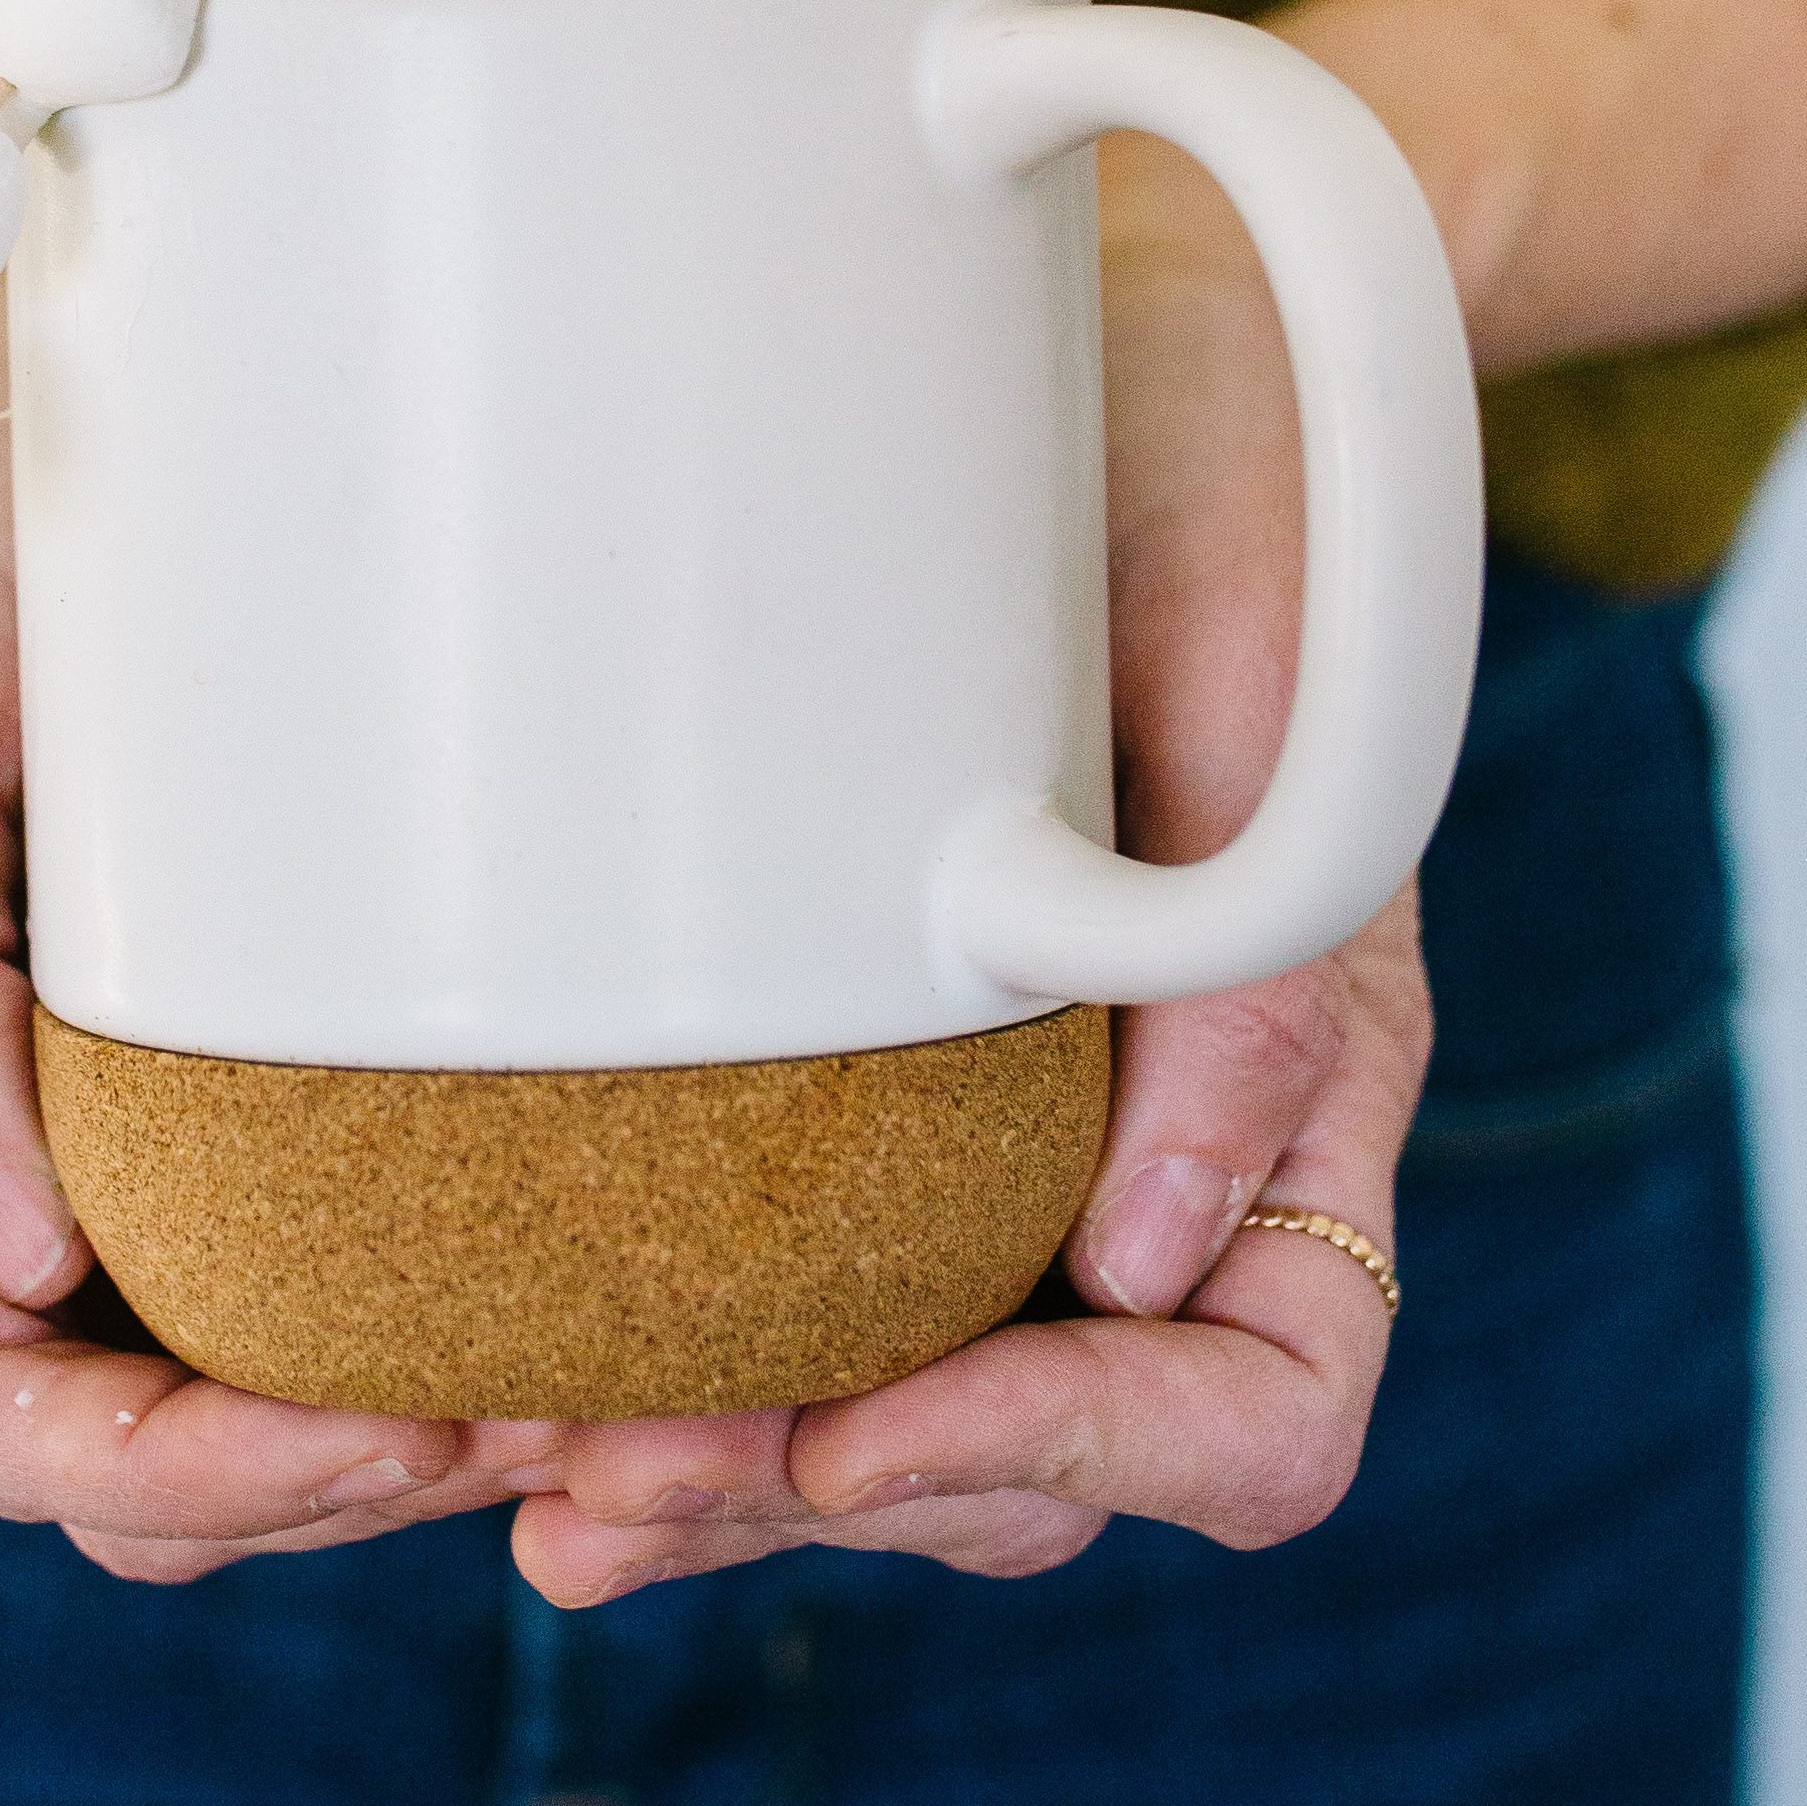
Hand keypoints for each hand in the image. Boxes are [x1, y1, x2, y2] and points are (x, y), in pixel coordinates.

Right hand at [0, 0, 560, 1573]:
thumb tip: (10, 1260)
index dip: (201, 1475)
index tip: (422, 1439)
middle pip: (114, 1447)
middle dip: (330, 1485)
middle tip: (583, 1430)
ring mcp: (51, 1075)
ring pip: (200, 1376)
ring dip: (389, 1428)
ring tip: (613, 1377)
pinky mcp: (170, 1007)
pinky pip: (271, 1237)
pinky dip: (403, 1306)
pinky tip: (572, 1269)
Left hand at [514, 0, 1806, 1604]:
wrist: (1140, 304)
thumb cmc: (1220, 441)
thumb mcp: (1270, 646)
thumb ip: (1262, 952)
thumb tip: (1143, 1252)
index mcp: (1299, 1092)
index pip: (1261, 1412)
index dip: (1074, 1457)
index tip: (866, 1418)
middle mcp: (1161, 1160)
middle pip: (1036, 1477)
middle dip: (817, 1502)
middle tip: (591, 1491)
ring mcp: (1009, 1140)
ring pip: (891, 1425)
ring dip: (720, 1478)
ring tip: (525, 1476)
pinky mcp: (864, 1079)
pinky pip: (790, 1292)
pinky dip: (669, 1365)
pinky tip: (507, 1383)